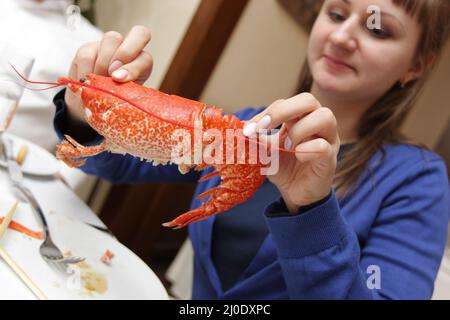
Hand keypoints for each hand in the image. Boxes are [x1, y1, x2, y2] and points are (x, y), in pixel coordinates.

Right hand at [65, 26, 152, 121]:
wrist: (88, 105)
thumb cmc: (110, 103)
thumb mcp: (122, 101)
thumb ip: (125, 92)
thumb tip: (119, 84)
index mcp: (142, 65)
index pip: (147, 57)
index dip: (134, 67)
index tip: (120, 80)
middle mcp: (129, 50)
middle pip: (138, 34)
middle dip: (126, 53)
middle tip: (113, 74)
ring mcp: (109, 46)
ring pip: (111, 39)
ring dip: (103, 64)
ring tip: (97, 82)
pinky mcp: (88, 49)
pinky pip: (87, 53)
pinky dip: (86, 70)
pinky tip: (84, 82)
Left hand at [244, 93, 339, 212]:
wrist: (295, 193)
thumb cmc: (284, 167)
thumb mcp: (265, 150)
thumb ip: (256, 138)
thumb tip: (242, 127)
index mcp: (300, 117)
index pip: (285, 103)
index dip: (266, 113)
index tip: (249, 129)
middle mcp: (318, 123)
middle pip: (308, 100)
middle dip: (282, 111)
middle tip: (264, 127)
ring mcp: (328, 139)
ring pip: (324, 117)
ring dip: (299, 130)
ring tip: (287, 147)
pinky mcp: (330, 158)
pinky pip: (323, 146)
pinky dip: (306, 150)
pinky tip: (298, 157)